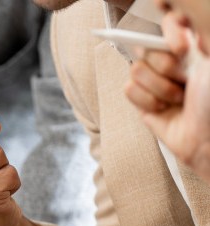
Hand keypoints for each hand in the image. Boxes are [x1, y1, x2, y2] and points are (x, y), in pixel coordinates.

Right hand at [126, 12, 209, 181]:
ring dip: (158, 88)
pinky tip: (164, 109)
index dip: (169, 30)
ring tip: (178, 99)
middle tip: (185, 80)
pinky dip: (147, 101)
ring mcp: (158, 81)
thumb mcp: (209, 59)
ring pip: (135, 69)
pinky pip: (128, 90)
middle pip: (146, 46)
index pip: (169, 20)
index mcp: (193, 46)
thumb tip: (172, 13)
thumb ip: (194, 32)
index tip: (182, 46)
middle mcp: (175, 61)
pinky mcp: (144, 103)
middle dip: (165, 66)